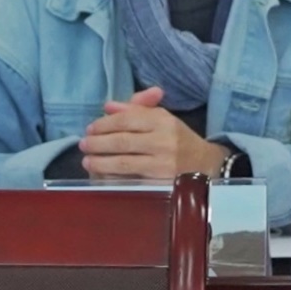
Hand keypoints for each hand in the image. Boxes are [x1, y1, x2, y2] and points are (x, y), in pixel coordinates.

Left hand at [79, 86, 229, 179]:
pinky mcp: (160, 183)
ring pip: (123, 162)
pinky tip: (101, 175)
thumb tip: (108, 106)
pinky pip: (130, 179)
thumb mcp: (163, 119)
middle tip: (84, 144)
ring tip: (87, 160)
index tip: (90, 128)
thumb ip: (137, 109)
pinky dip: (112, 177)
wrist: (206, 166)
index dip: (104, 124)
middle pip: (122, 140)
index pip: (127, 119)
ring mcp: (163, 164)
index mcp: (164, 122)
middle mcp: (164, 141)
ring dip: (99, 161)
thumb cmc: (179, 140)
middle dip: (97, 143)